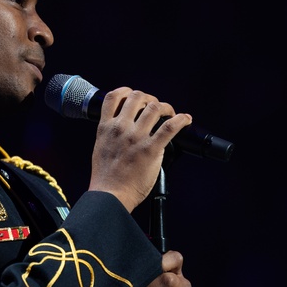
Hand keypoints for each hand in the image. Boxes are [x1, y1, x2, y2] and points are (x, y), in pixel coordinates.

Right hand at [88, 87, 192, 211]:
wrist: (110, 195)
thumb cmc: (105, 177)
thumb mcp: (101, 147)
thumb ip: (111, 134)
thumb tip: (123, 128)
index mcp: (106, 128)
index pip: (113, 97)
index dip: (126, 91)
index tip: (133, 95)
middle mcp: (121, 128)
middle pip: (137, 97)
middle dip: (149, 98)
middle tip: (155, 106)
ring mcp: (136, 137)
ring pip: (154, 107)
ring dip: (165, 107)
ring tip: (170, 113)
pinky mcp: (151, 149)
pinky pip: (170, 127)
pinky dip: (181, 120)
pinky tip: (185, 119)